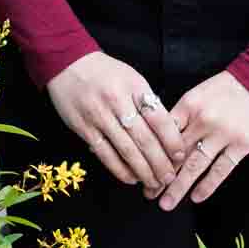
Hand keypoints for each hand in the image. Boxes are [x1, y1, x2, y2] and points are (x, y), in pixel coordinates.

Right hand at [44, 51, 187, 195]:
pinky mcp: (84, 128)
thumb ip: (146, 101)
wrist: (68, 64)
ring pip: (126, 150)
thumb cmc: (105, 72)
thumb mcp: (131, 77)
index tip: (180, 156)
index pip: (159, 118)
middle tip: (170, 178)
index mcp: (134, 86)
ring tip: (154, 183)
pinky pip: (105, 154)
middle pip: (144, 139)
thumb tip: (166, 132)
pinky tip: (131, 178)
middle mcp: (117, 101)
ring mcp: (99, 116)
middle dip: (160, 163)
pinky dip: (120, 169)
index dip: (172, 141)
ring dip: (143, 171)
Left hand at [155, 69, 248, 209]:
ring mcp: (223, 134)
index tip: (143, 170)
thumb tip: (163, 140)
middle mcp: (203, 120)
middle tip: (148, 194)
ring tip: (166, 203)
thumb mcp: (199, 93)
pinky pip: (221, 170)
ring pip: (195, 166)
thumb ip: (183, 115)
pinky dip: (207, 185)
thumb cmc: (228, 88)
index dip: (152, 154)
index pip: (164, 134)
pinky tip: (196, 198)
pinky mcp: (241, 145)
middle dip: (160, 176)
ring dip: (178, 187)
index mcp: (189, 105)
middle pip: (176, 153)